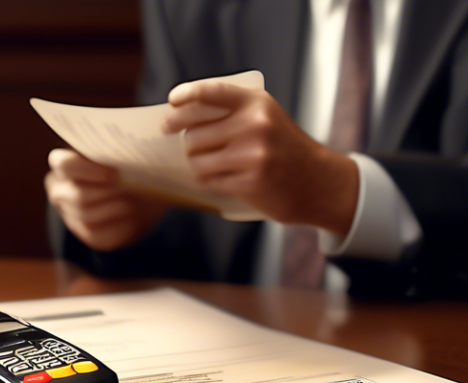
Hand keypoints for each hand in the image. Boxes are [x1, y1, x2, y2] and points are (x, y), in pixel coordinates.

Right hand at [45, 149, 166, 250]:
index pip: (65, 165)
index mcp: (63, 165)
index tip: (115, 173)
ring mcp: (70, 216)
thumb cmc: (126, 165)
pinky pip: (99, 236)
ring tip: (136, 201)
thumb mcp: (120, 154)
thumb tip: (129, 158)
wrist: (140, 192)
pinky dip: (119, 227)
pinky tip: (134, 217)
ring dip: (115, 209)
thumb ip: (118, 153)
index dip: (88, 170)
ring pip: (88, 217)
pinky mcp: (87, 235)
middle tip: (131, 188)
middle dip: (108, 193)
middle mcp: (60, 191)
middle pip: (79, 196)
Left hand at [162, 81, 358, 236]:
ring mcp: (253, 154)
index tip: (172, 102)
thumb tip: (180, 118)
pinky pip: (208, 180)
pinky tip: (224, 179)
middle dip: (192, 144)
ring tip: (215, 166)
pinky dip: (209, 181)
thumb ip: (232, 112)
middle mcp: (255, 124)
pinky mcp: (250, 181)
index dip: (187, 95)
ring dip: (198, 165)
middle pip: (193, 134)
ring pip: (196, 159)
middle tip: (201, 149)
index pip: (212, 92)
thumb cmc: (283, 148)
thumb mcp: (266, 117)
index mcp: (256, 103)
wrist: (318, 181)